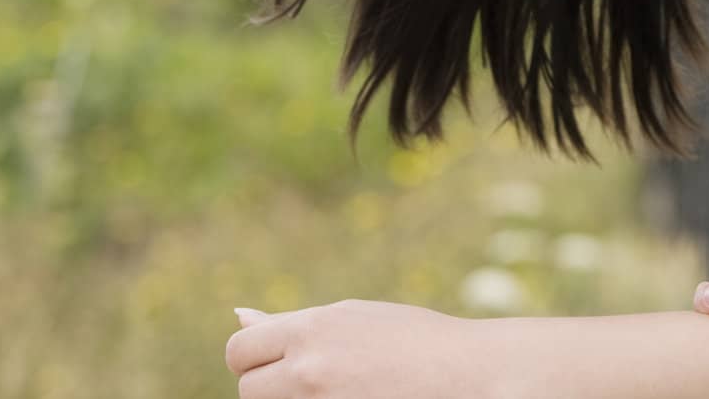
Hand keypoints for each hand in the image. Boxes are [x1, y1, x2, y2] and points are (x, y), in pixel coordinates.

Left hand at [225, 299, 483, 397]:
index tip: (282, 363)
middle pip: (248, 391)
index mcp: (312, 330)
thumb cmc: (412, 341)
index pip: (239, 351)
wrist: (469, 374)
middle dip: (272, 389)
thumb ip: (294, 323)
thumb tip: (239, 317)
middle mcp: (309, 369)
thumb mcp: (352, 319)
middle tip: (318, 382)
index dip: (255, 359)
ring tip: (338, 390)